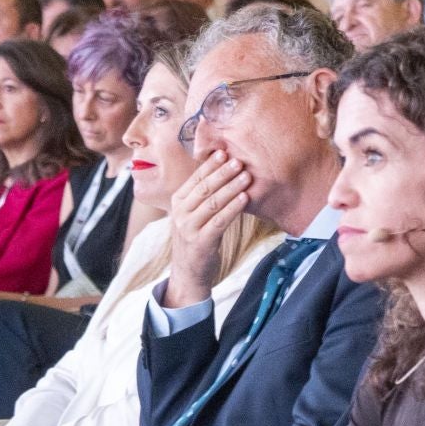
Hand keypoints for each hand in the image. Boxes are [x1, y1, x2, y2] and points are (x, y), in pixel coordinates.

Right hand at [163, 151, 248, 307]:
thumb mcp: (193, 215)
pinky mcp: (201, 242)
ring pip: (213, 203)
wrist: (188, 273)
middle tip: (239, 161)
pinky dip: (233, 208)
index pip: (195, 178)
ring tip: (247, 177)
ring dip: (231, 188)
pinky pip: (219, 221)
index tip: (225, 152)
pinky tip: (245, 199)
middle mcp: (180, 213)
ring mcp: (189, 228)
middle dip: (223, 173)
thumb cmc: (195, 239)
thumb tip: (223, 170)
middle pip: (204, 188)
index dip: (210, 165)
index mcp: (177, 202)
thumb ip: (202, 196)